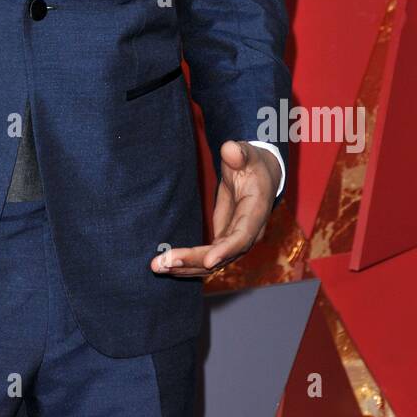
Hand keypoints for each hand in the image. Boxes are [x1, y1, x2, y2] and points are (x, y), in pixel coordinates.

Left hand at [150, 139, 281, 277]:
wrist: (259, 177)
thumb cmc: (252, 163)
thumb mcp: (247, 154)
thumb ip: (239, 152)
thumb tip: (230, 149)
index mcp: (256, 213)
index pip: (242, 237)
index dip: (226, 250)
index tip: (208, 261)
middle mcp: (248, 234)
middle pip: (222, 256)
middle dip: (193, 261)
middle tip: (163, 263)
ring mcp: (235, 242)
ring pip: (212, 263)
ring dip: (185, 267)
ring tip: (157, 266)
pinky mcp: (223, 243)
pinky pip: (205, 259)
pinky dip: (186, 263)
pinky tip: (166, 265)